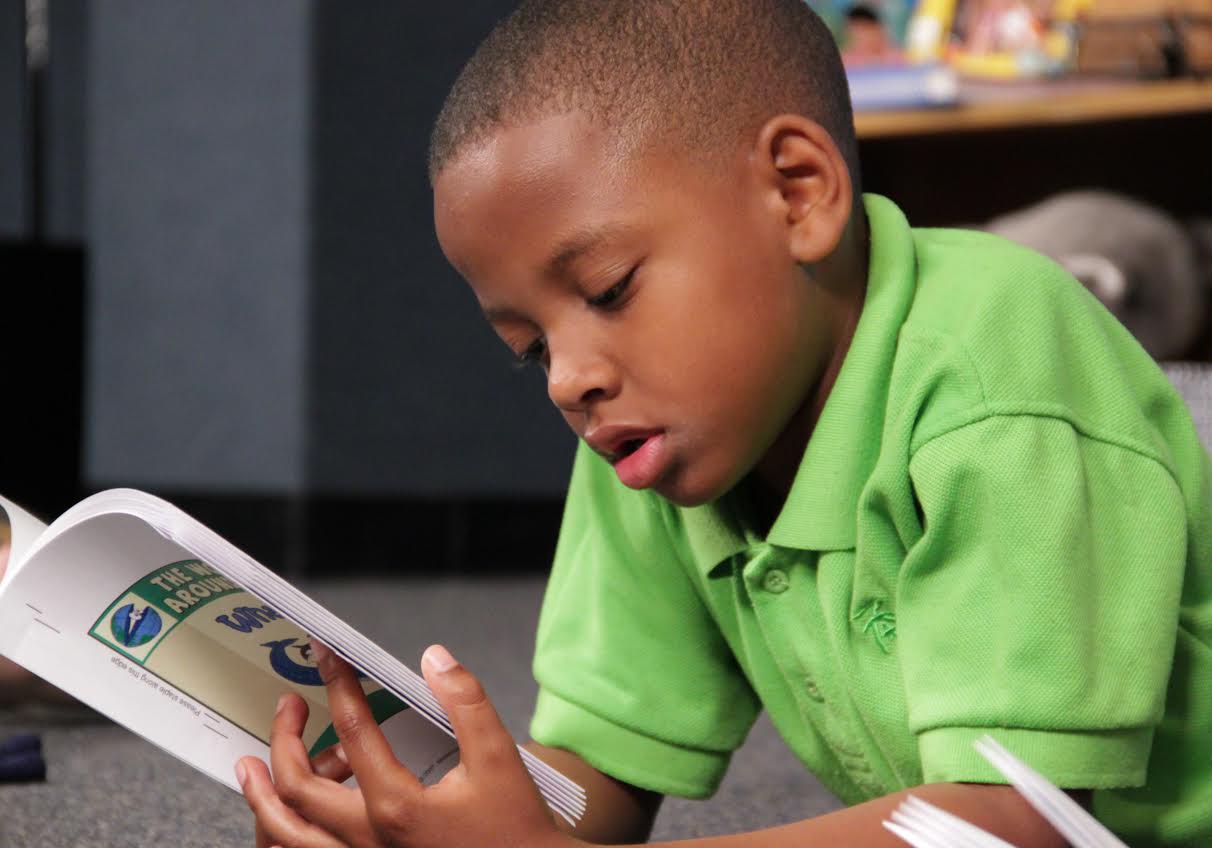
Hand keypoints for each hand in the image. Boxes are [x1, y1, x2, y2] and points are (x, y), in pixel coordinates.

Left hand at [237, 642, 577, 847]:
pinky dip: (285, 837)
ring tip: (249, 768)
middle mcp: (370, 840)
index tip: (328, 656)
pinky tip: (281, 819)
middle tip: (288, 706)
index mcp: (397, 806)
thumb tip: (433, 658)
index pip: (353, 733)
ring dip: (262, 799)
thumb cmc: (516, 828)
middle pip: (299, 789)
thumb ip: (466, 702)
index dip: (338, 686)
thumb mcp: (500, 756)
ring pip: (288, 838)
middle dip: (284, 740)